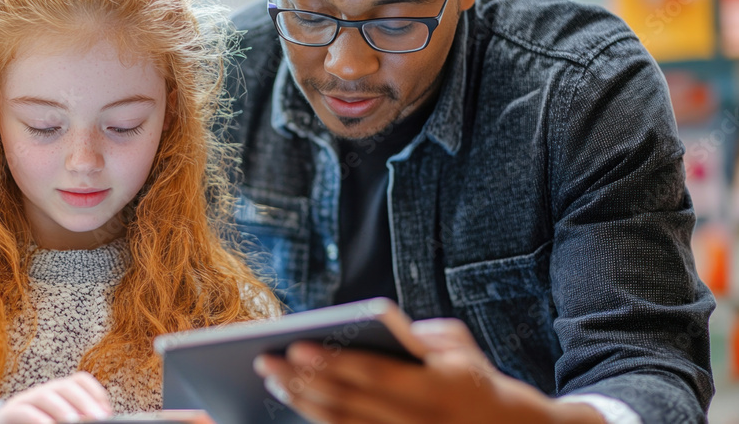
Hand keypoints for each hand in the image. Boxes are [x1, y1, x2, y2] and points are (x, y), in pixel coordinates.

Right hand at [0, 371, 112, 423]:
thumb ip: (79, 418)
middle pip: (66, 387)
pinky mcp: (10, 412)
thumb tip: (101, 418)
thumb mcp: (61, 419)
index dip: (96, 393)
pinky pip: (25, 411)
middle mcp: (45, 390)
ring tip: (75, 422)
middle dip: (85, 401)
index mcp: (60, 391)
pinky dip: (38, 419)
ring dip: (62, 409)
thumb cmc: (39, 423)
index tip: (108, 412)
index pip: (80, 380)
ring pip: (46, 396)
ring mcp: (26, 399)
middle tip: (98, 418)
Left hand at [253, 318, 603, 423]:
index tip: (296, 345)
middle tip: (266, 361)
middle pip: (347, 403)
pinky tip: (297, 403)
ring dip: (302, 403)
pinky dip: (320, 421)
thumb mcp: (457, 345)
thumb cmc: (472, 377)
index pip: (372, 374)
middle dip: (303, 381)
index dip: (332, 362)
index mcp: (433, 388)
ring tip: (274, 380)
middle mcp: (416, 421)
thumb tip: (374, 325)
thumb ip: (418, 333)